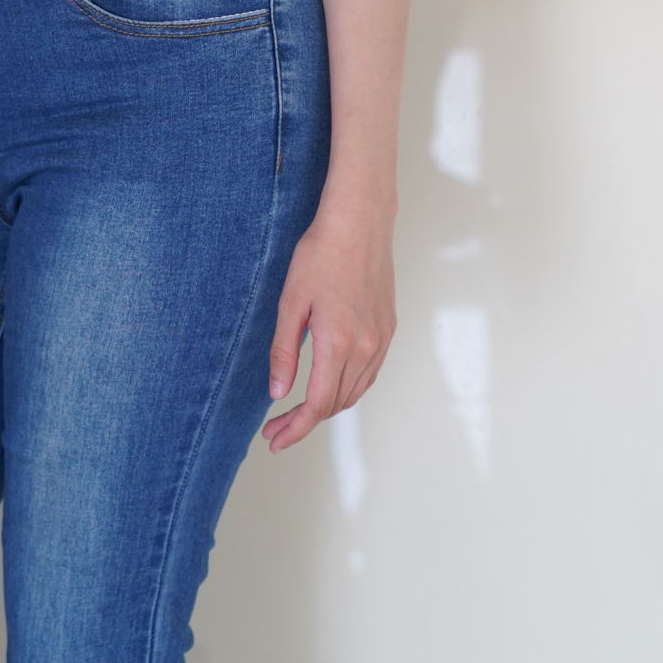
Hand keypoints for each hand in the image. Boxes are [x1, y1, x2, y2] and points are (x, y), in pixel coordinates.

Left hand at [262, 203, 396, 452]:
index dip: (295, 429)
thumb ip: (285, 350)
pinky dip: (347, 389)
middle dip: (304, 421)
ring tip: (297, 410)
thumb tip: (278, 392)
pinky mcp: (388, 329)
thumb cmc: (321, 254)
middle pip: (336, 403)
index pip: (317, 405)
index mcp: (338, 342)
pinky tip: (329, 384)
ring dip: (327, 407)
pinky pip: (368, 374)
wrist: (359, 222)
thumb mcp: (291, 301)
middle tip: (276, 426)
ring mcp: (381, 339)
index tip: (274, 440)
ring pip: (355, 392)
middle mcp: (366, 347)